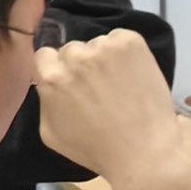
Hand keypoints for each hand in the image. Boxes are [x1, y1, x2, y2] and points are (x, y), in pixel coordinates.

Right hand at [28, 26, 182, 189]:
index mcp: (52, 77)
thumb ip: (45, 100)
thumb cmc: (96, 149)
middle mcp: (75, 56)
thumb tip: (49, 84)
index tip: (71, 82)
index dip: (57, 69)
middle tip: (97, 87)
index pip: (45, 56)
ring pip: (97, 45)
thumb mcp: (51, 133)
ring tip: (119, 84)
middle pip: (71, 50)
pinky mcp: (131, 42)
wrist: (144, 150)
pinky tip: (131, 75)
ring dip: (103, 59)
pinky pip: (120, 39)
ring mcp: (104, 46)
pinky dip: (124, 53)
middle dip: (80, 65)